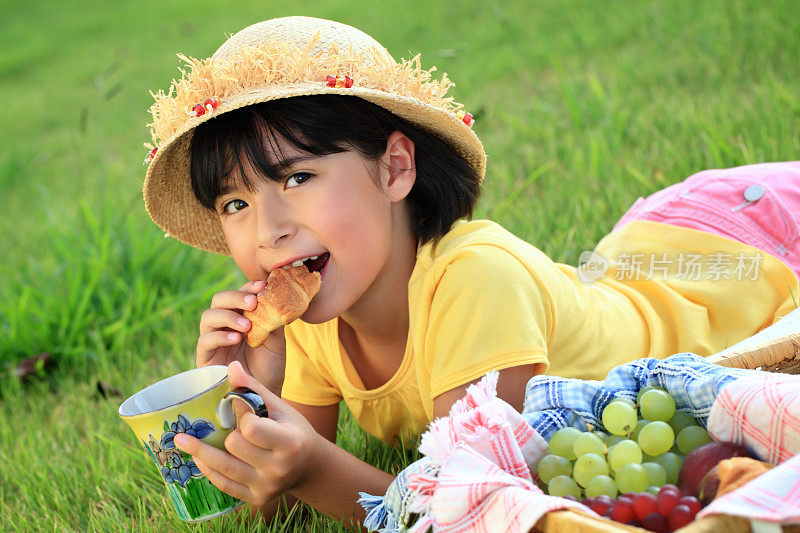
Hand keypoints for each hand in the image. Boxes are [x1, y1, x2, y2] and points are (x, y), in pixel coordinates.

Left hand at [174, 361, 321, 506]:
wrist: (308, 466)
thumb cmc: (293, 430)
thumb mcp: (279, 408)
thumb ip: (254, 389)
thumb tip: (231, 366)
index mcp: (289, 443)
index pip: (252, 428)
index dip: (242, 416)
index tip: (240, 409)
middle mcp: (278, 468)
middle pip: (235, 447)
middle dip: (228, 433)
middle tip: (225, 425)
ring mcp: (266, 486)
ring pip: (224, 468)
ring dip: (201, 452)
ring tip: (181, 439)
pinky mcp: (256, 498)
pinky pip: (224, 485)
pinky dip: (209, 470)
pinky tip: (197, 457)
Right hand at [197, 280, 286, 395]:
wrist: (264, 392)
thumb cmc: (270, 365)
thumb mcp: (276, 339)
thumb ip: (272, 318)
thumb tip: (273, 296)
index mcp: (240, 315)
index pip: (239, 294)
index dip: (247, 287)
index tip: (261, 286)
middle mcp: (224, 324)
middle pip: (218, 300)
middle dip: (235, 298)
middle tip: (253, 303)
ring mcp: (213, 340)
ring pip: (208, 316)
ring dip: (228, 316)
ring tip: (246, 326)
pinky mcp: (205, 358)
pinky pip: (205, 340)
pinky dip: (220, 336)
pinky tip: (236, 339)